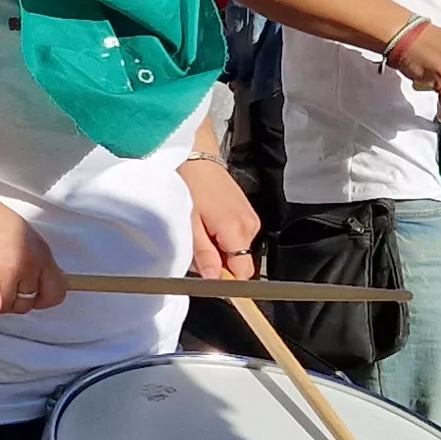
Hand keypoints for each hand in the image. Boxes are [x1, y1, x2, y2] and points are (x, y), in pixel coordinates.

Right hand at [0, 173, 65, 316]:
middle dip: (10, 299)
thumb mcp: (14, 230)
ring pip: (9, 307)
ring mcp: (8, 268)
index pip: (58, 289)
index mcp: (39, 247)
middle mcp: (29, 259)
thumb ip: (26, 255)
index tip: (24, 294)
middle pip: (30, 301)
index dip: (42, 298)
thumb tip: (27, 280)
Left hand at [183, 157, 258, 279]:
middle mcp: (250, 226)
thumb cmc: (190, 187)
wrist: (197, 158)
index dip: (226, 281)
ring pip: (237, 251)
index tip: (209, 280)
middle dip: (219, 265)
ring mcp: (250, 219)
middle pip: (240, 263)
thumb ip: (204, 254)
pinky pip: (237, 238)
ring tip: (200, 231)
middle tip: (196, 249)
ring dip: (219, 250)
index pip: (243, 272)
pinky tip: (207, 224)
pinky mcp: (246, 213)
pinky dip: (222, 238)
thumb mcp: (190, 224)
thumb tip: (214, 279)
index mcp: (237, 231)